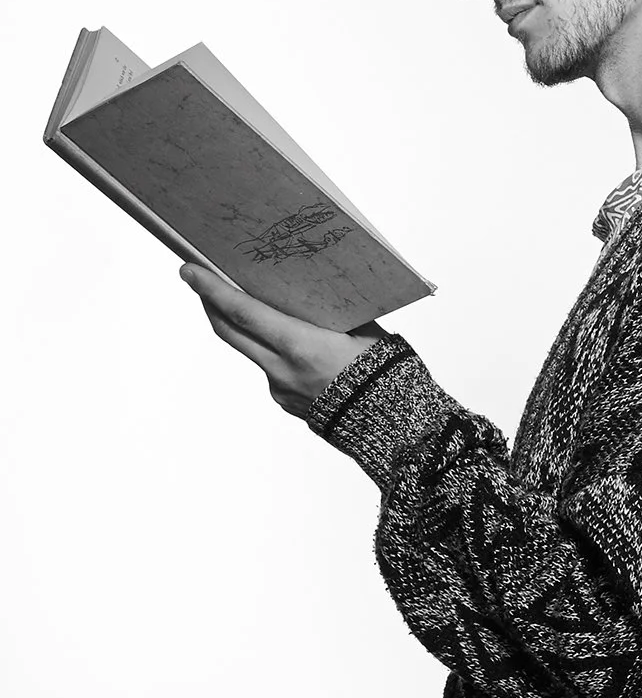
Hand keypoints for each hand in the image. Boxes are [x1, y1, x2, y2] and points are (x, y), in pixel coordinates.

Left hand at [181, 264, 377, 418]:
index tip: (190, 271)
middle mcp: (283, 369)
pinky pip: (271, 370)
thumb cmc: (388, 374)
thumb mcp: (366, 332)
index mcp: (303, 346)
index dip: (213, 290)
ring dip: (245, 328)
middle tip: (198, 281)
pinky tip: (296, 347)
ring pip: (251, 350)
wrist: (394, 427)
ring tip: (254, 308)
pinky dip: (274, 353)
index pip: (244, 313)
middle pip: (230, 332)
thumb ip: (332, 314)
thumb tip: (309, 293)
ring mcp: (280, 388)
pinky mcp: (285, 401)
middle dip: (211, 303)